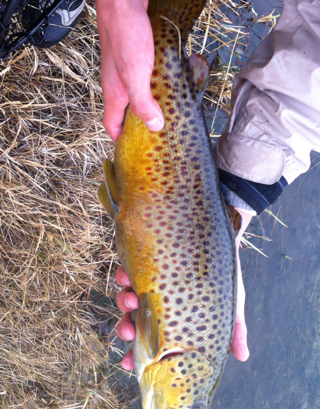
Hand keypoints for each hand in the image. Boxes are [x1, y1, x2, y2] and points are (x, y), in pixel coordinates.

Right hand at [95, 0, 163, 140]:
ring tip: (165, 113)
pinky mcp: (137, 57)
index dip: (119, 139)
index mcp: (114, 94)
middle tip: (154, 133)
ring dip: (149, 104)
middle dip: (138, 124)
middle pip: (125, 112)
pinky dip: (155, 85)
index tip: (130, 149)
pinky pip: (145, 78)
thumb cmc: (125, 35)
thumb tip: (154, 126)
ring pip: (136, 95)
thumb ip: (143, 103)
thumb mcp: (135, 76)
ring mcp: (127, 70)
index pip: (111, 124)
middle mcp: (118, 84)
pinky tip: (168, 85)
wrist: (124, 2)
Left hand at [115, 209, 251, 369]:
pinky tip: (126, 277)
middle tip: (129, 331)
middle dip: (126, 328)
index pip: (151, 341)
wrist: (220, 239)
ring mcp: (149, 282)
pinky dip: (122, 276)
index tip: (128, 363)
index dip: (136, 353)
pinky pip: (126, 272)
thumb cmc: (223, 275)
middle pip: (133, 321)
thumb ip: (234, 331)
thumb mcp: (230, 305)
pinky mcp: (144, 262)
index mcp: (173, 318)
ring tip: (131, 300)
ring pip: (126, 297)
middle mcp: (158, 302)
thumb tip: (244, 357)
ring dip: (123, 302)